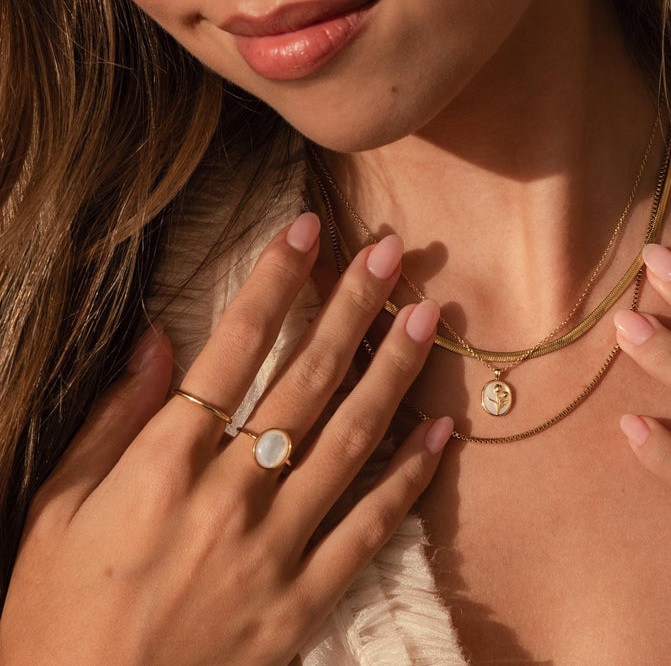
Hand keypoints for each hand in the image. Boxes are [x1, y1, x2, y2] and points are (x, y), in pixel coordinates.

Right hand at [0, 212, 451, 665]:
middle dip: (352, 305)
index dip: (274, 280)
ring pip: (352, 438)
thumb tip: (158, 337)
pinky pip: (371, 526)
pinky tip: (441, 429)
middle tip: (392, 251)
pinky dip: (410, 475)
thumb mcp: (56, 513)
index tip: (307, 227)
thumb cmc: (57, 618)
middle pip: (307, 378)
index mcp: (163, 466)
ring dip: (394, 370)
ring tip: (428, 315)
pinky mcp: (307, 599)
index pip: (232, 347)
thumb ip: (112, 420)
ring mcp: (276, 548)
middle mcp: (229, 495)